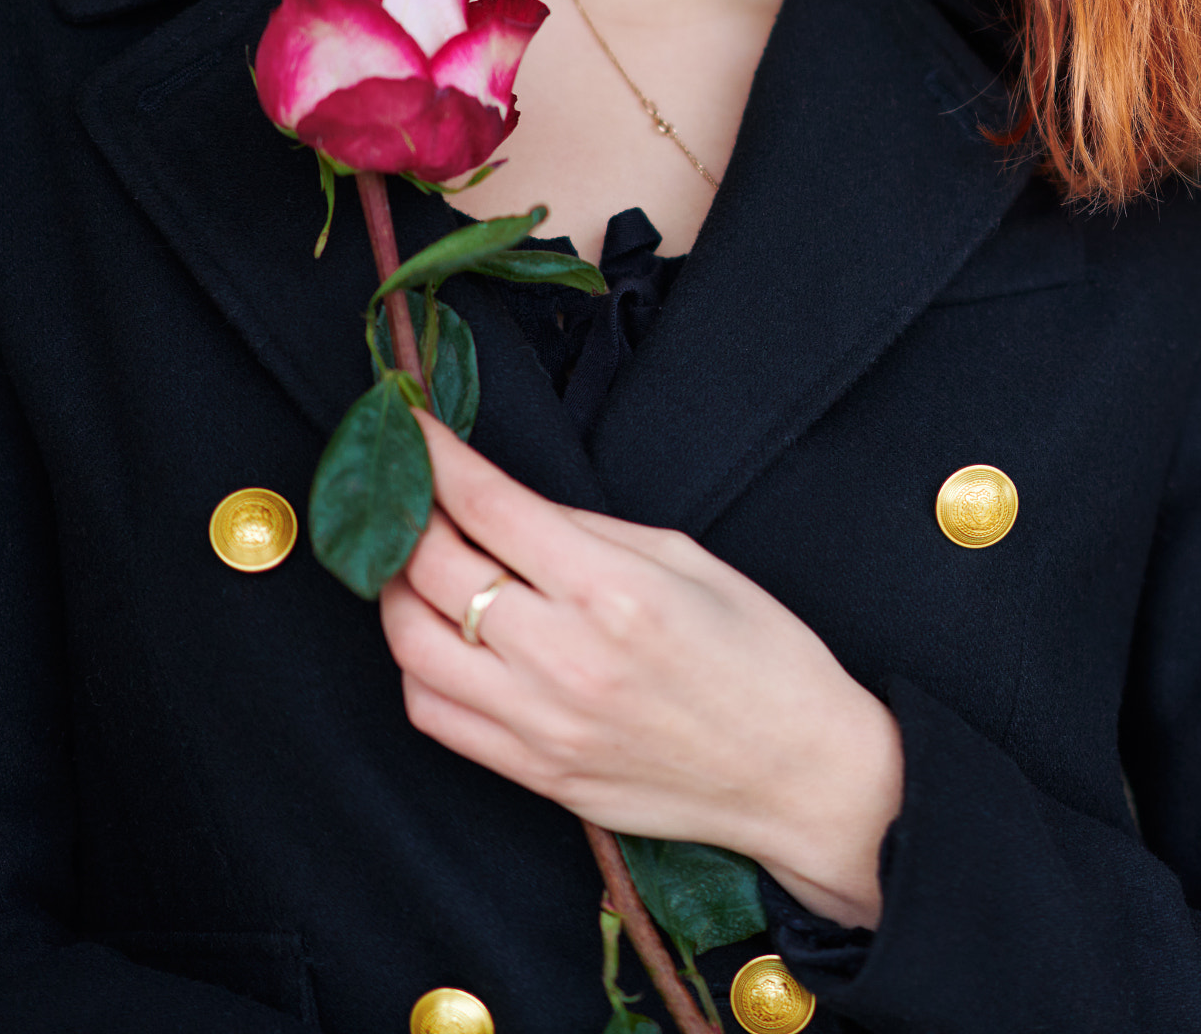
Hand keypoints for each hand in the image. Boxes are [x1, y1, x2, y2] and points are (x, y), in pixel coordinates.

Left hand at [379, 414, 902, 928]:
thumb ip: (584, 528)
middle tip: (409, 489)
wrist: (804, 775)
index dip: (434, 457)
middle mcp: (565, 658)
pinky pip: (435, 716)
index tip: (408, 425)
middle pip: (432, 571)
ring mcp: (543, 725)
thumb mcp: (685, 558)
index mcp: (612, 590)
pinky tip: (439, 637)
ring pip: (412, 648)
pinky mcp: (537, 775)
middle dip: (405, 515)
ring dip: (396, 593)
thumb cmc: (762, 654)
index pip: (487, 506)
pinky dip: (417, 667)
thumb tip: (506, 505)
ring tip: (414, 563)